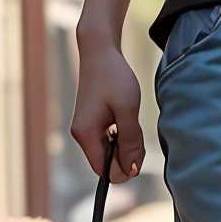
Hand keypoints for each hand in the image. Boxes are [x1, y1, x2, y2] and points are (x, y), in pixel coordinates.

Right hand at [70, 34, 145, 179]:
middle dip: (126, 156)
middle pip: (106, 162)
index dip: (122, 169)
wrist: (100, 51)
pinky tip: (127, 120)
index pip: (102, 170)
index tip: (138, 152)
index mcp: (86, 134)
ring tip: (133, 123)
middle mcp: (81, 135)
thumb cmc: (114, 77)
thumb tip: (132, 170)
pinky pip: (108, 140)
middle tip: (138, 134)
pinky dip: (121, 136)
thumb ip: (130, 141)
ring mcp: (86, 128)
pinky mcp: (92, 122)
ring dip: (125, 144)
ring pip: (109, 151)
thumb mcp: (127, 109)